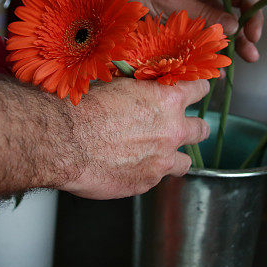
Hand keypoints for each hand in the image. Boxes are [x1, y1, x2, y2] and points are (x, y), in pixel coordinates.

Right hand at [61, 78, 209, 198]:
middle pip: (200, 130)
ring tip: (160, 156)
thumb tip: (141, 87)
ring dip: (175, 158)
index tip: (196, 92)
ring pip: (185, 162)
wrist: (66, 141)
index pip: (198, 90)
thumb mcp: (117, 84)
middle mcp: (172, 130)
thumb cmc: (85, 110)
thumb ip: (139, 90)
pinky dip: (147, 173)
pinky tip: (130, 167)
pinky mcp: (147, 182)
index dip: (197, 91)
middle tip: (183, 128)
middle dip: (194, 128)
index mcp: (167, 99)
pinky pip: (157, 178)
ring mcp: (162, 159)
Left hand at [119, 0, 266, 61]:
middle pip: (240, 4)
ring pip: (228, 22)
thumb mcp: (171, 1)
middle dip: (251, 24)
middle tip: (252, 45)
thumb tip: (234, 27)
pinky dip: (219, 47)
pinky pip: (210, 34)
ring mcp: (195, 5)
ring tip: (246, 58)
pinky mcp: (186, 23)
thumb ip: (203, 15)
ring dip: (239, 40)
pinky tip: (223, 62)